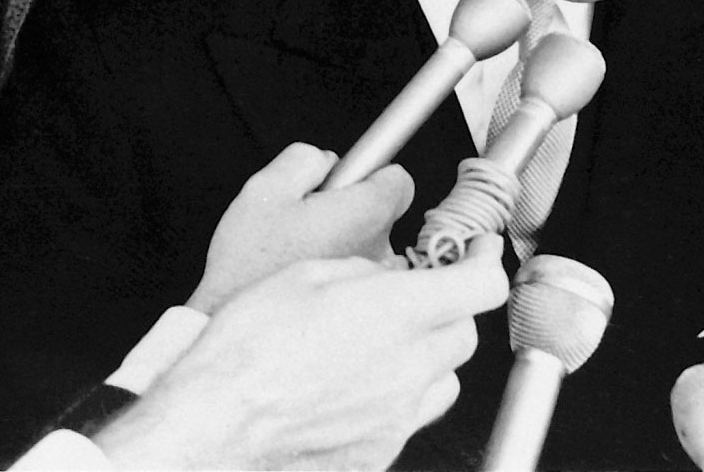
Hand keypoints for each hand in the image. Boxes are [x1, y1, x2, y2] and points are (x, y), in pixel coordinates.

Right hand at [99, 236, 507, 469]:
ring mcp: (397, 415)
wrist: (218, 423)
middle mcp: (408, 367)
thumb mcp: (305, 275)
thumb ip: (362, 272)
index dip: (484, 262)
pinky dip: (399, 395)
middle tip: (418, 294)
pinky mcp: (380, 450)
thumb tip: (384, 273)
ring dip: (428, 354)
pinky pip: (411, 417)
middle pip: (464, 333)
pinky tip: (360, 384)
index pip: (481, 285)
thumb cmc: (248, 351)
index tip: (477, 253)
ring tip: (385, 343)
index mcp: (397, 313)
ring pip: (444, 378)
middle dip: (448, 308)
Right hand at [186, 142, 411, 312]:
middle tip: (306, 218)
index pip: (399, 181)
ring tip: (301, 252)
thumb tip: (329, 161)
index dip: (370, 173)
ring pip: (368, 245)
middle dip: (349, 207)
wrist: (232, 320)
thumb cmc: (249, 262)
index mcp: (365, 215)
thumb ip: (307, 159)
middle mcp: (380, 251)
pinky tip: (306, 276)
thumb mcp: (267, 187)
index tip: (344, 181)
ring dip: (343, 241)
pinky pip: (360, 276)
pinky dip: (339, 270)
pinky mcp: (362, 309)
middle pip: (381, 213)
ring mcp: (372, 283)